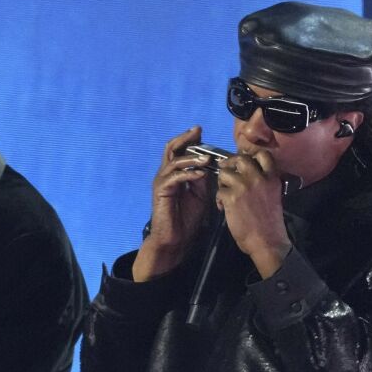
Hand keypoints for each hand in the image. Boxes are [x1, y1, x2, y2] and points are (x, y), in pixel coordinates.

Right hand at [134, 126, 217, 280]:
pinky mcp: (161, 191)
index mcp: (175, 174)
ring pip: (174, 161)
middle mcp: (166, 175)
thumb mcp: (201, 195)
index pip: (180, 150)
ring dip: (191, 158)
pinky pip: (175, 177)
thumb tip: (210, 164)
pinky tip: (200, 174)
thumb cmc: (187, 220)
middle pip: (171, 148)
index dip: (190, 140)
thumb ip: (203, 179)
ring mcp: (162, 182)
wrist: (174, 240)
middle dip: (185, 138)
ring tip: (206, 158)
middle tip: (197, 131)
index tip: (200, 132)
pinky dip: (188, 174)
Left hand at [215, 150, 291, 276]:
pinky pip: (219, 190)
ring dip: (222, 182)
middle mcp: (259, 178)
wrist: (267, 241)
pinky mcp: (231, 198)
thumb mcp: (273, 195)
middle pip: (240, 159)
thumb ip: (263, 181)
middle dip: (231, 165)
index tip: (244, 164)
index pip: (262, 154)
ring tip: (225, 194)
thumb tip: (248, 172)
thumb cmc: (270, 222)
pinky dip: (218, 199)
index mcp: (272, 177)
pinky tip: (222, 207)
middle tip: (228, 175)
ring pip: (225, 172)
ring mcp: (244, 186)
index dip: (250, 156)